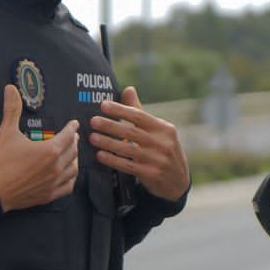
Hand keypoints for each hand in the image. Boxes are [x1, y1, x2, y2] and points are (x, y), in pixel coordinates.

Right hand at [0, 84, 79, 211]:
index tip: (74, 124)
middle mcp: (56, 167)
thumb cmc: (0, 162)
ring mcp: (53, 183)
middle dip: (73, 142)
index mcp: (50, 150)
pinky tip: (68, 175)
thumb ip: (12, 109)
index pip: (68, 136)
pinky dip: (70, 179)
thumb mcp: (6, 133)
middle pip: (73, 151)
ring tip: (71, 154)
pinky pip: (67, 187)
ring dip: (74, 160)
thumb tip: (11, 89)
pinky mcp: (48, 196)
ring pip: (73, 169)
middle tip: (72, 137)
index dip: (72, 128)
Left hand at [89, 86, 190, 201]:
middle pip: (132, 132)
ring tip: (92, 138)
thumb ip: (140, 112)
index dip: (120, 110)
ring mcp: (158, 160)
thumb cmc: (163, 149)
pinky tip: (100, 155)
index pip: (139, 116)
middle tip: (93, 121)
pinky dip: (113, 160)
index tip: (103, 105)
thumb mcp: (158, 130)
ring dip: (108, 143)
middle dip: (110, 126)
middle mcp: (163, 143)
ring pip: (128, 149)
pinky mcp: (151, 174)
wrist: (178, 180)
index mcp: (164, 128)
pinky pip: (128, 166)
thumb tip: (128, 89)